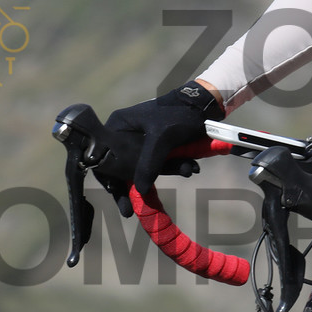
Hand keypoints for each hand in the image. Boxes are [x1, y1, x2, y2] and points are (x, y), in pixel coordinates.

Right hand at [97, 81, 223, 216]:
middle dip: (134, 185)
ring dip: (164, 173)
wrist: (207, 101)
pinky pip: (160, 162)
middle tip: (130, 210)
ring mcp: (142, 139)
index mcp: (119, 126)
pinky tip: (190, 168)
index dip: (109, 179)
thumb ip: (149, 163)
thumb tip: (140, 191)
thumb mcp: (163, 138)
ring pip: (144, 166)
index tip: (117, 196)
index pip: (104, 157)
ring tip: (184, 173)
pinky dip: (174, 167)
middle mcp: (126, 133)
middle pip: (122, 166)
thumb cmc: (180, 113)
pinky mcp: (159, 144)